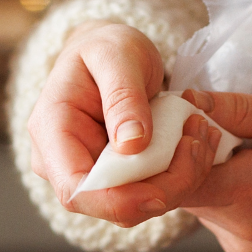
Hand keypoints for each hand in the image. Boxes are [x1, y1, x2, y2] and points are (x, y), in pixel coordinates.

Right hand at [25, 22, 222, 226]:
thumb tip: (130, 145)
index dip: (117, 202)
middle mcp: (60, 161)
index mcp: (52, 130)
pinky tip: (193, 145)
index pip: (75, 190)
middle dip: (161, 190)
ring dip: (175, 183)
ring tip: (200, 137)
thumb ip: (123, 96)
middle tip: (199, 144)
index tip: (162, 191)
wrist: (109, 52)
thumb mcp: (118, 55)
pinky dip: (175, 177)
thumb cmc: (108, 47)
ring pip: (133, 205)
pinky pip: (144, 192)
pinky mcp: (111, 177)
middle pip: (109, 204)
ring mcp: (85, 172)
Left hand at [175, 90, 251, 251]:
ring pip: (207, 210)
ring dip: (220, 184)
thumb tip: (187, 101)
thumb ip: (234, 109)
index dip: (175, 148)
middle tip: (235, 137)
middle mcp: (244, 234)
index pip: (173, 179)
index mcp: (250, 191)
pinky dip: (237, 207)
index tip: (200, 123)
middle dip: (199, 161)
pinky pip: (227, 228)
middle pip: (188, 193)